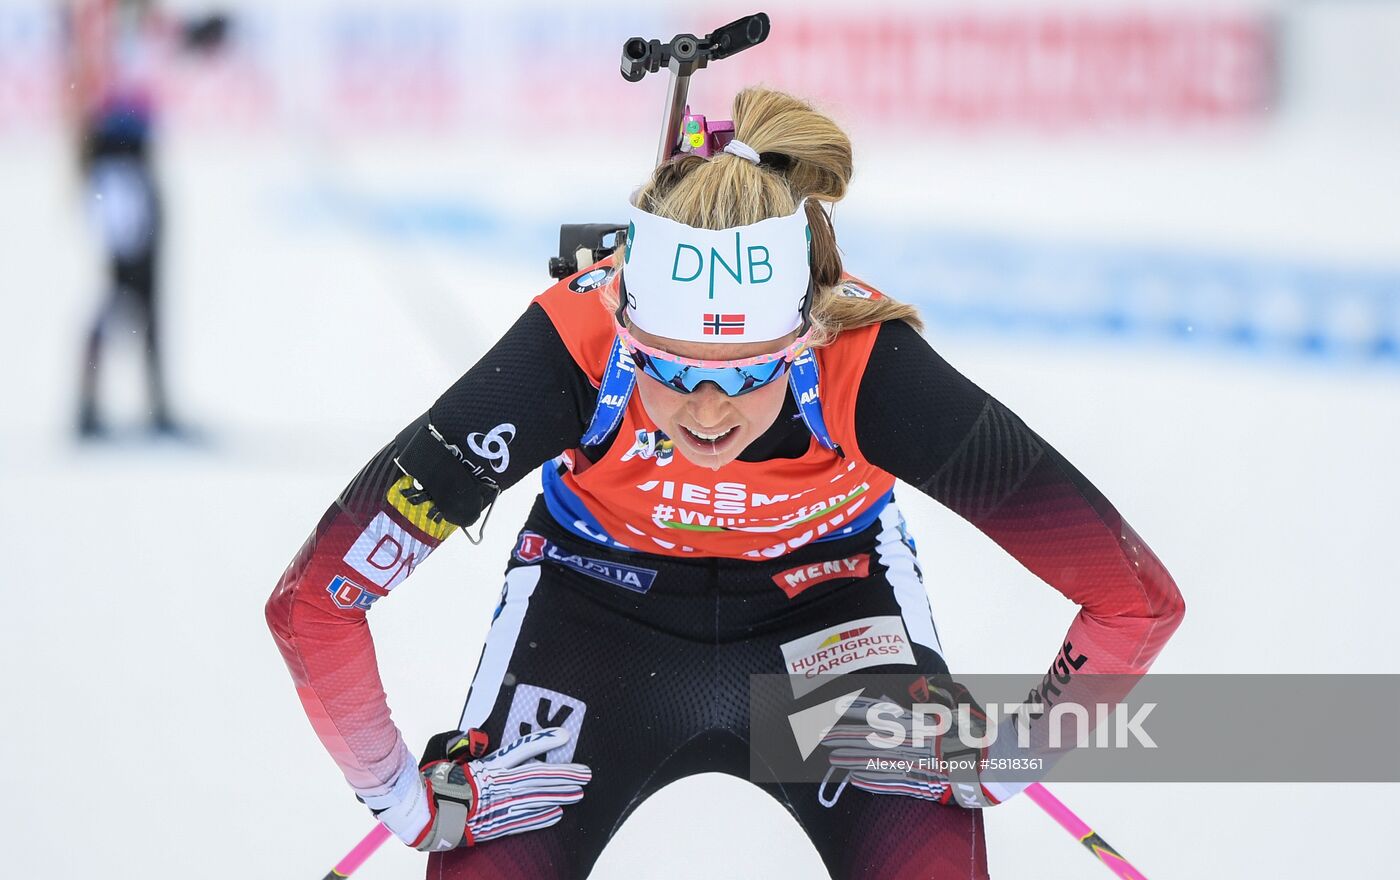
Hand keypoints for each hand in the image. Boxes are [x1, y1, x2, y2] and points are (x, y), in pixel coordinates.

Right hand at [375, 727, 590, 850]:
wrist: (417, 814)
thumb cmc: (431, 780)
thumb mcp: (446, 751)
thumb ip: (467, 743)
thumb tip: (482, 739)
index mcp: (486, 767)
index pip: (522, 752)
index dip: (544, 743)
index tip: (566, 737)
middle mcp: (495, 788)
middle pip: (537, 779)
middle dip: (563, 776)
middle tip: (587, 774)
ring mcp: (495, 809)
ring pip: (534, 801)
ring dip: (558, 796)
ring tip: (579, 794)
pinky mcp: (491, 827)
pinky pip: (521, 822)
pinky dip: (540, 818)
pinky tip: (556, 815)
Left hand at [822, 681, 999, 808]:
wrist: (992, 763)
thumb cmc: (975, 728)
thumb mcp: (954, 700)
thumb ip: (930, 694)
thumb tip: (914, 688)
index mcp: (915, 720)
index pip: (876, 713)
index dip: (853, 711)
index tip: (834, 708)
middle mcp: (909, 743)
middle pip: (867, 738)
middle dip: (842, 736)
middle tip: (819, 735)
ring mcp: (913, 766)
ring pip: (873, 762)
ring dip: (850, 760)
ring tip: (831, 758)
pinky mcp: (921, 786)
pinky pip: (889, 784)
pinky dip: (870, 781)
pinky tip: (855, 779)